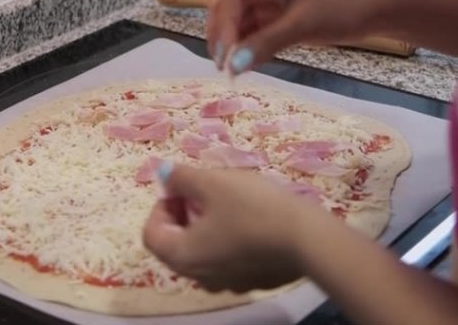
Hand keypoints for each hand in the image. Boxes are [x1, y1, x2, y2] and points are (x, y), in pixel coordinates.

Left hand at [142, 164, 323, 292]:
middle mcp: (199, 278)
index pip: (151, 234)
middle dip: (184, 213)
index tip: (184, 186)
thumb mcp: (214, 183)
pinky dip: (228, 238)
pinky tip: (251, 219)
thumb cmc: (252, 208)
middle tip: (206, 190)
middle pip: (176, 244)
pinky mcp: (252, 281)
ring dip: (206, 226)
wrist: (305, 238)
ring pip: (203, 252)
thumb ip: (182, 177)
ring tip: (230, 202)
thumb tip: (163, 173)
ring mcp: (227, 284)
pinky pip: (228, 259)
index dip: (162, 204)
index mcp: (182, 256)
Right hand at [207, 0, 378, 73]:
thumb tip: (232, 66)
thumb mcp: (304, 25)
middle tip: (223, 69)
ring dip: (233, 44)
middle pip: (227, 8)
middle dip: (222, 36)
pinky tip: (247, 64)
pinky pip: (254, 30)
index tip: (223, 60)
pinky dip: (248, 46)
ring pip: (238, 21)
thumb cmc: (345, 7)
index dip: (223, 29)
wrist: (378, 9)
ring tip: (233, 72)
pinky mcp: (278, 14)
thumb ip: (266, 43)